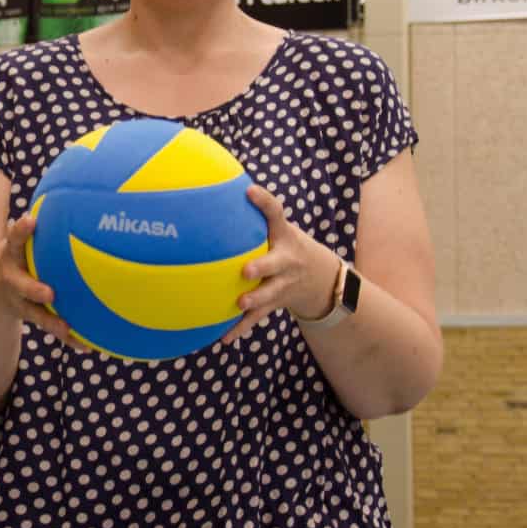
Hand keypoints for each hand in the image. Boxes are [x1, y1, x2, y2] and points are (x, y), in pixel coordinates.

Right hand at [0, 212, 76, 346]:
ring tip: (67, 329)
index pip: (14, 239)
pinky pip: (50, 325)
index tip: (30, 221)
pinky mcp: (29, 315)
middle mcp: (11, 278)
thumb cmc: (16, 254)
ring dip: (50, 321)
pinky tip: (88, 344)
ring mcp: (18, 300)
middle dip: (32, 288)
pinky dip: (69, 336)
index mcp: (10, 254)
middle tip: (49, 292)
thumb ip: (38, 223)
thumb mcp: (19, 238)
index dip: (20, 231)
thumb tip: (77, 189)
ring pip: (34, 313)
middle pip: (19, 284)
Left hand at [219, 185, 342, 345]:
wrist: (321, 278)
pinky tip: (223, 338)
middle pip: (276, 263)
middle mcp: (287, 260)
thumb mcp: (276, 228)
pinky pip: (258, 317)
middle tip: (245, 270)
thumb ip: (251, 214)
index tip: (249, 191)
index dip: (265, 201)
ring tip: (240, 303)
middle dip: (263, 266)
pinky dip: (241, 328)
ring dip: (256, 299)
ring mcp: (284, 284)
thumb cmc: (283, 245)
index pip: (276, 214)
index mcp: (283, 236)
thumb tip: (205, 189)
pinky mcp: (277, 303)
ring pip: (270, 294)